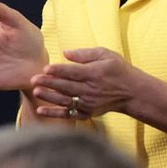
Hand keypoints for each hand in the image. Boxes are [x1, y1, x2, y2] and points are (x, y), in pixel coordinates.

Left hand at [30, 47, 148, 119]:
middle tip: (33, 80)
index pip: (74, 72)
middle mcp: (91, 90)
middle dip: (49, 83)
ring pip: (65, 100)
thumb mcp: (106, 55)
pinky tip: (40, 111)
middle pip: (67, 87)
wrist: (132, 92)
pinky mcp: (87, 113)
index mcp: (94, 73)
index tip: (46, 68)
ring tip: (36, 91)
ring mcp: (89, 103)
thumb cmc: (117, 70)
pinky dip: (54, 114)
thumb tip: (64, 53)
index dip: (59, 70)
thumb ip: (85, 53)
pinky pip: (68, 114)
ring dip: (49, 97)